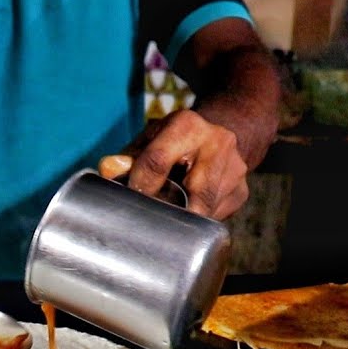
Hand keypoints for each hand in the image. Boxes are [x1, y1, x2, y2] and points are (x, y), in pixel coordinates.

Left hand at [98, 108, 248, 219]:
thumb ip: (128, 157)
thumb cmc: (175, 140)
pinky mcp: (241, 192)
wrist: (222, 131)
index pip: (158, 161)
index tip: (130, 197)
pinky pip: (215, 218)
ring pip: (205, 210)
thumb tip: (106, 171)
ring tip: (167, 219)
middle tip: (149, 219)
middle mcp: (217, 143)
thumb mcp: (150, 139)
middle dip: (168, 210)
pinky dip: (197, 223)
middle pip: (191, 193)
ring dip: (183, 220)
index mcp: (187, 125)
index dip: (140, 184)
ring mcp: (235, 169)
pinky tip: (186, 215)